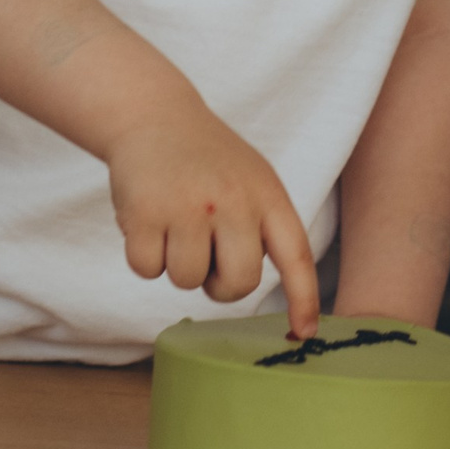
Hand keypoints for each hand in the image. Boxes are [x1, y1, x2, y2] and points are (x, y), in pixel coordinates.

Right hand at [105, 95, 319, 337]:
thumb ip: (262, 226)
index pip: (295, 254)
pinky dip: (143, 255)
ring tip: (174, 222)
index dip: (304, 297)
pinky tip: (146, 219)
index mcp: (267, 194)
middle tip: (207, 254)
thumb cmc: (206, 159)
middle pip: (238, 285)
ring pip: (187, 280)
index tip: (306, 333)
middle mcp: (233, 201)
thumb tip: (258, 283)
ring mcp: (189, 207)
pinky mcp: (145, 212)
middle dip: (219, 284)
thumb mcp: (251, 179)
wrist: (153, 115)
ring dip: (176, 263)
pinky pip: (146, 269)